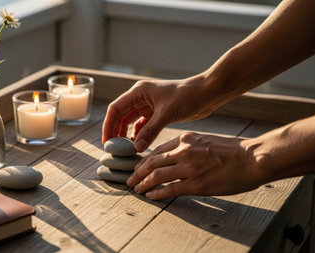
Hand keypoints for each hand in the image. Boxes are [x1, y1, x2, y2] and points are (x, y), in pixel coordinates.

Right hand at [102, 76, 221, 151]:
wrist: (208, 93)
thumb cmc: (187, 96)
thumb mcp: (166, 114)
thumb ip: (149, 131)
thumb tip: (136, 148)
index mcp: (138, 92)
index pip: (115, 109)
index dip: (109, 125)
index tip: (107, 141)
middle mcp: (141, 97)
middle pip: (121, 116)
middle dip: (116, 132)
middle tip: (114, 149)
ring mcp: (149, 105)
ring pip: (131, 122)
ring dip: (127, 135)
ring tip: (125, 150)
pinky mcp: (158, 113)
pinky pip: (143, 126)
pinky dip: (139, 135)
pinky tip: (138, 145)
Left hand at [127, 132, 262, 199]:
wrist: (253, 157)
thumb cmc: (234, 150)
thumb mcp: (206, 140)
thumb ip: (189, 147)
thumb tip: (177, 156)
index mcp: (186, 139)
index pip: (157, 150)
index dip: (145, 160)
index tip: (139, 167)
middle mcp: (183, 151)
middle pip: (152, 162)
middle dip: (138, 172)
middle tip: (130, 179)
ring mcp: (188, 168)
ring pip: (156, 175)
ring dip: (143, 183)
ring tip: (136, 189)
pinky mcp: (196, 184)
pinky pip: (169, 189)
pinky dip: (156, 193)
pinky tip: (150, 196)